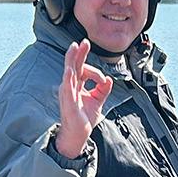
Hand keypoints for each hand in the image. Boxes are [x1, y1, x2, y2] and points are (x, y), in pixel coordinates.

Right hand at [56, 38, 111, 155]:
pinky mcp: (68, 101)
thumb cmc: (84, 119)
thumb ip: (103, 90)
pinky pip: (67, 87)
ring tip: (74, 48)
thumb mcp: (97, 101)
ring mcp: (67, 93)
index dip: (95, 72)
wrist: (78, 135)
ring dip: (72, 60)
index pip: (83, 70)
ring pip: (69, 72)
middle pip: (74, 65)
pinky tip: (69, 70)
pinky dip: (68, 78)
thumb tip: (109, 79)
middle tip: (84, 41)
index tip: (104, 80)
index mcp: (76, 85)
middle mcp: (70, 86)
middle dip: (79, 53)